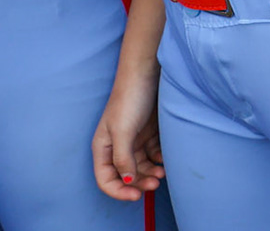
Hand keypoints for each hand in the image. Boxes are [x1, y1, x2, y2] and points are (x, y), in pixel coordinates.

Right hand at [92, 54, 163, 201]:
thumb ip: (123, 157)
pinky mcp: (149, 132)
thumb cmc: (130, 99)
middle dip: (139, 182)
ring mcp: (134, 139)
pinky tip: (166, 160)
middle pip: (125, 175)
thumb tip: (127, 180)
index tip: (136, 196)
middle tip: (156, 183)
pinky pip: (153, 154)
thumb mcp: (123, 131)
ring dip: (150, 173)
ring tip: (163, 173)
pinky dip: (159, 160)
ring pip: (140, 166)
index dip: (119, 190)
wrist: (148, 73)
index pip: (105, 178)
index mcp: (103, 147)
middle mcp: (117, 146)